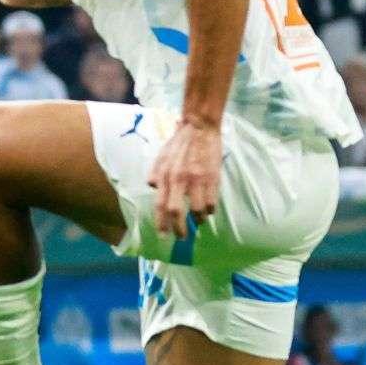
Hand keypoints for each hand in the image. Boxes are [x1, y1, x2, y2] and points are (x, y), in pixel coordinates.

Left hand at [146, 122, 221, 237]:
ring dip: (197, 220)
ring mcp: (197, 180)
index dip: (161, 223)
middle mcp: (179, 180)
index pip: (160, 205)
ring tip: (198, 222)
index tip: (163, 235)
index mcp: (165, 176)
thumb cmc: (179, 142)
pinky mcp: (212, 177)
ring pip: (197, 210)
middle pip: (177, 212)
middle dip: (179, 229)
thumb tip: (153, 188)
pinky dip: (209, 210)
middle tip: (182, 237)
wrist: (199, 127)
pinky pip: (211, 202)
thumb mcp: (161, 156)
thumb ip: (155, 173)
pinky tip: (208, 210)